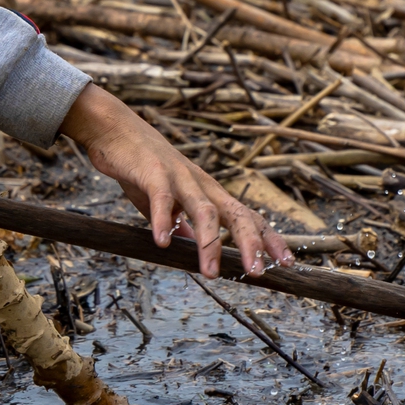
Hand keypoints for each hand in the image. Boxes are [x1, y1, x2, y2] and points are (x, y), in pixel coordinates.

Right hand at [60, 83, 291, 277]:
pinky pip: (162, 198)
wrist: (117, 131)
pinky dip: (164, 220)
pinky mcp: (153, 173)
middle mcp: (202, 185)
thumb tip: (189, 248)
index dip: (269, 240)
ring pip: (204, 210)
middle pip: (236, 215)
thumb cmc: (144, 168)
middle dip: (250, 244)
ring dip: (209, 243)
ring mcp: (180, 177)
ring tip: (210, 273)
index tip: (287, 264)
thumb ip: (181, 224)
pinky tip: (162, 242)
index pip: (248, 218)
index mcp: (209, 194)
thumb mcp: (168, 202)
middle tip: (258, 274)